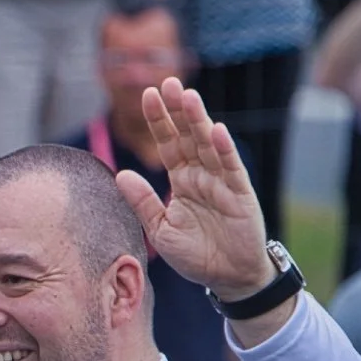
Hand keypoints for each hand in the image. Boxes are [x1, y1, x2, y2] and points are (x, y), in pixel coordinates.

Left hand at [119, 79, 272, 297]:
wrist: (227, 277)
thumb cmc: (195, 253)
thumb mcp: (160, 229)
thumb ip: (142, 201)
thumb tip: (120, 174)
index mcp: (181, 180)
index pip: (167, 144)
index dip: (159, 120)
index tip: (147, 94)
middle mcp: (201, 175)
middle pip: (187, 136)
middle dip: (177, 111)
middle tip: (168, 82)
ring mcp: (221, 182)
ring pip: (208, 145)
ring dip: (199, 121)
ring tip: (189, 97)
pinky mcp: (240, 194)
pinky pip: (231, 168)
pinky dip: (224, 149)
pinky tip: (216, 130)